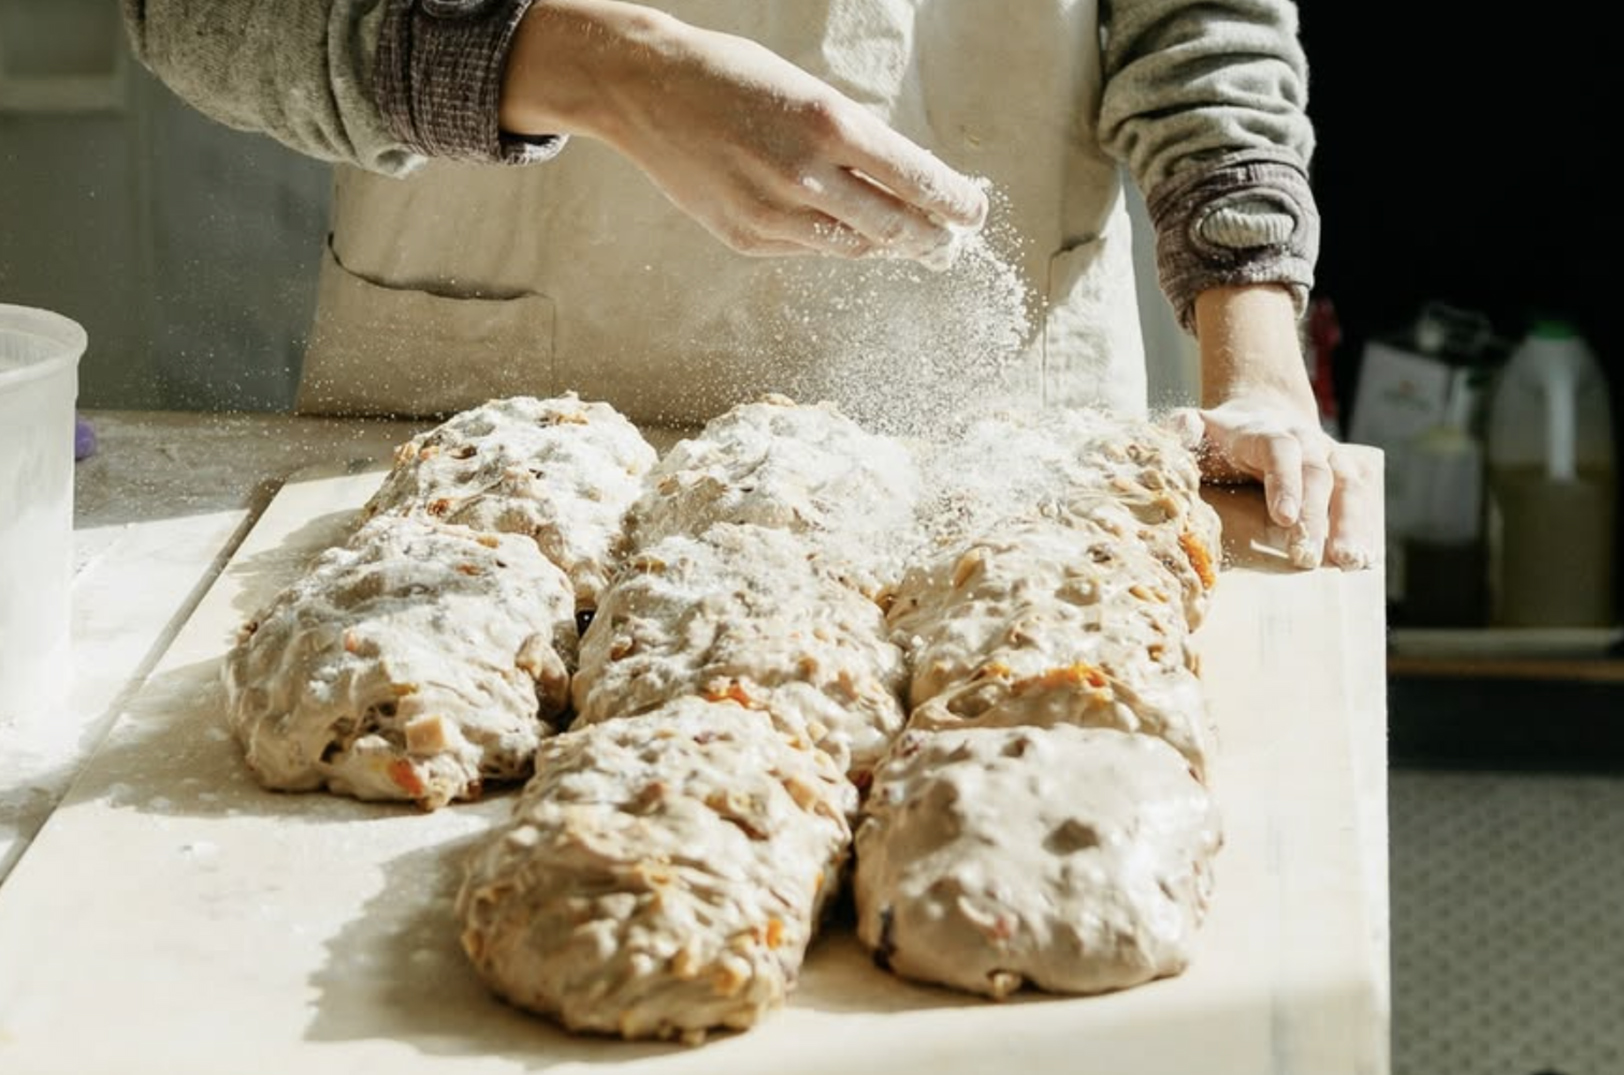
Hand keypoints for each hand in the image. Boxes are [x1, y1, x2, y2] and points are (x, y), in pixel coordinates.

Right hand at [500, 0, 986, 260]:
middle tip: (948, 241)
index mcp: (830, 125)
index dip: (954, 203)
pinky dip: (830, 239)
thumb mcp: (809, 93)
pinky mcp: (745, 237)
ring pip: (853, 246)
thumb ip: (855, 142)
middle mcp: (805, 175)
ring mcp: (772, 214)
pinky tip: (840, 228)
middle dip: (929, 236)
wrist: (645, 90)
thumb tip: (904, 187)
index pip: (916, 180)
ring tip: (907, 241)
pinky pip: (807, 248)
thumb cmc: (736, 79)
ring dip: (885, 245)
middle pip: (894, 226)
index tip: (975, 213)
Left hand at [1169, 397, 1380, 569]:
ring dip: (1348, 524)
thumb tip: (1180, 431)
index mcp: (1265, 432)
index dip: (1285, 482)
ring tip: (1345, 561)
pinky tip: (1361, 560)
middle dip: (1314, 516)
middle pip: (1317, 473)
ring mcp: (1328, 456)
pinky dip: (1362, 528)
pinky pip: (1358, 498)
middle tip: (1305, 557)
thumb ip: (1183, 428)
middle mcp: (1304, 440)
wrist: (1261, 413)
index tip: (1284, 517)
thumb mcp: (1197, 425)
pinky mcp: (1341, 474)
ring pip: (1346, 485)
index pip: (1280, 451)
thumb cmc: (1222, 434)